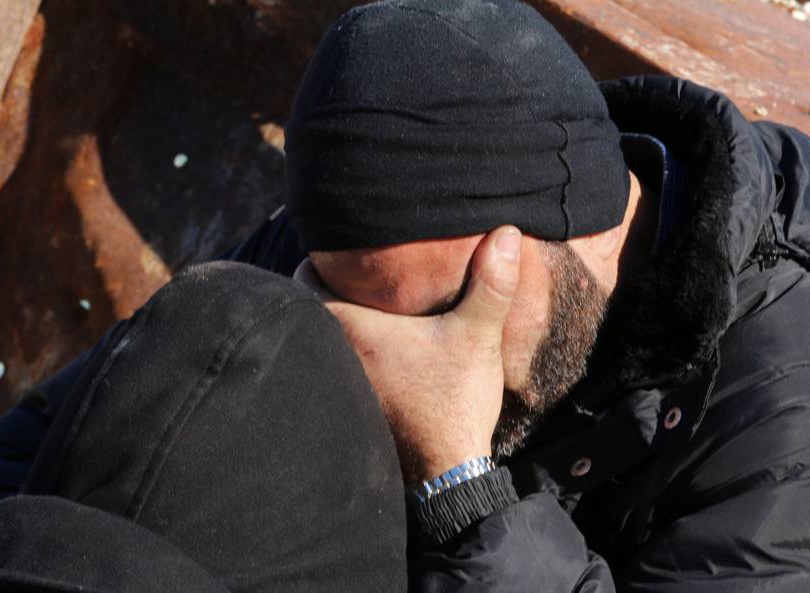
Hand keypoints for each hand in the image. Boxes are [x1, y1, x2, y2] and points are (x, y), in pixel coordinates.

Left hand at [295, 227, 521, 482]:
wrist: (447, 471)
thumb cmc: (453, 401)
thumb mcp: (477, 337)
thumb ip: (490, 284)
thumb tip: (506, 231)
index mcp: (349, 328)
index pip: (303, 278)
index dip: (318, 259)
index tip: (339, 248)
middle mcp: (332, 354)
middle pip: (310, 307)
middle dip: (329, 287)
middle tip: (359, 269)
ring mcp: (339, 383)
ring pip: (323, 338)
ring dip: (340, 322)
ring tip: (371, 303)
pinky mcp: (354, 404)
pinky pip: (336, 365)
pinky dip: (350, 351)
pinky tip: (384, 348)